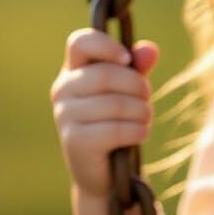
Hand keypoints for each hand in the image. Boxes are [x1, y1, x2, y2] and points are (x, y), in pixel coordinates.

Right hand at [50, 28, 159, 197]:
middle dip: (138, 86)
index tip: (127, 59)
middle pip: (106, 74)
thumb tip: (150, 50)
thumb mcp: (130, 91)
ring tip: (144, 119)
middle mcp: (63, 90)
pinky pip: (117, 129)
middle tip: (146, 100)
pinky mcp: (74, 142)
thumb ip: (138, 68)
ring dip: (142, 112)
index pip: (80, 42)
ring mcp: (65, 116)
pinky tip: (140, 135)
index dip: (106, 45)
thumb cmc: (119, 121)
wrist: (107, 172)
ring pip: (117, 103)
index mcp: (74, 70)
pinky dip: (138, 131)